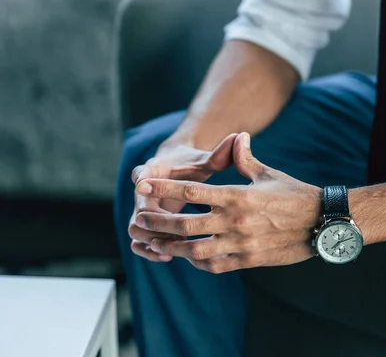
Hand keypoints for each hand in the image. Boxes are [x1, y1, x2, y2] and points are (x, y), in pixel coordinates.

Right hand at [129, 134, 237, 261]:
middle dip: (155, 223)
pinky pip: (140, 242)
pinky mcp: (146, 225)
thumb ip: (220, 153)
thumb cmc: (193, 164)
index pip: (142, 175)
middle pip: (139, 209)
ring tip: (173, 249)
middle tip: (178, 232)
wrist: (177, 170)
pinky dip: (150, 250)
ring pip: (136, 229)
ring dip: (152, 240)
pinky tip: (168, 256)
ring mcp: (143, 210)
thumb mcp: (205, 159)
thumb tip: (241, 137)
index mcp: (154, 170)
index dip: (145, 182)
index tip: (148, 187)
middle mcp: (142, 190)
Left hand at [133, 133, 322, 272]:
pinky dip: (199, 262)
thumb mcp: (269, 174)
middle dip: (158, 224)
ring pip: (196, 251)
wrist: (322, 223)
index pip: (192, 192)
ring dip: (172, 248)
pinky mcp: (249, 260)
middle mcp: (235, 222)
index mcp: (237, 196)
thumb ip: (246, 159)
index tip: (143, 186)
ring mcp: (241, 244)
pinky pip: (216, 265)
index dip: (164, 189)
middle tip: (140, 220)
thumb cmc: (296, 195)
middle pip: (186, 226)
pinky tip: (190, 258)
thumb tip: (238, 137)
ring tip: (156, 244)